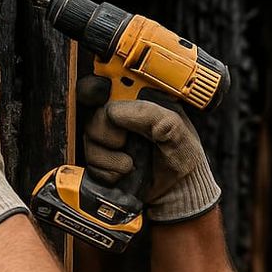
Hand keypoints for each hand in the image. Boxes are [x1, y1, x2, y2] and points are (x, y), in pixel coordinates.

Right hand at [77, 75, 220, 222]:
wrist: (177, 192)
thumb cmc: (182, 157)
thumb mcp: (174, 129)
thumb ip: (149, 114)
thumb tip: (114, 111)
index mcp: (140, 97)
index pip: (109, 79)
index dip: (98, 85)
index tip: (103, 93)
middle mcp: (121, 112)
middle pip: (90, 106)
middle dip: (105, 129)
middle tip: (122, 141)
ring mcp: (109, 135)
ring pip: (89, 134)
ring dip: (108, 154)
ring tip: (130, 162)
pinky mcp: (101, 157)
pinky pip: (88, 159)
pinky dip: (105, 169)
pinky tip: (123, 173)